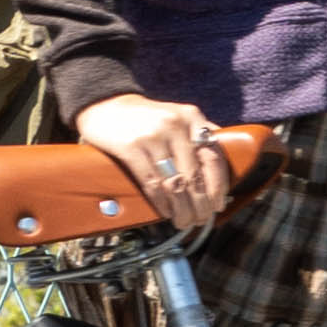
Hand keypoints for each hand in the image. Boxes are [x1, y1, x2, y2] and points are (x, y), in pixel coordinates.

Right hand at [76, 90, 238, 232]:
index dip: (219, 186)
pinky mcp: (130, 147)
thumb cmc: (147, 119)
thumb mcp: (177, 118)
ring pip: (175, 183)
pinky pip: (151, 183)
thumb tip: (220, 172)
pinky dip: (161, 202)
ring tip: (184, 221)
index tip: (218, 205)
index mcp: (191, 117)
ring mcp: (152, 135)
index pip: (214, 157)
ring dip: (182, 209)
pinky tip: (166, 212)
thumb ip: (198, 136)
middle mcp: (174, 124)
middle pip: (195, 175)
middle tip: (201, 220)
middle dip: (201, 204)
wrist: (106, 105)